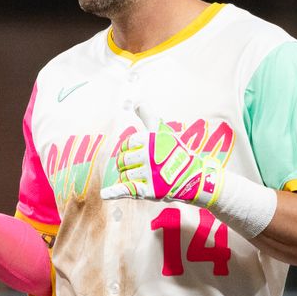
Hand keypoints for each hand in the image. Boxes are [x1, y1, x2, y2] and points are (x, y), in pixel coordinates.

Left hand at [99, 119, 222, 206]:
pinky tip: (104, 194)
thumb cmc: (174, 151)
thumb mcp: (162, 130)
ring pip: (124, 176)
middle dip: (127, 164)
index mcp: (149, 139)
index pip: (126, 145)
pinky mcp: (150, 190)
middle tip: (141, 167)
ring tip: (144, 178)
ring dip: (130, 178)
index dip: (130, 150)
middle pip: (122, 161)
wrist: (192, 176)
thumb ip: (147, 115)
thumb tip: (135, 101)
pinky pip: (127, 189)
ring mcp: (149, 173)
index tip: (142, 153)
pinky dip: (114, 192)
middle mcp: (148, 155)